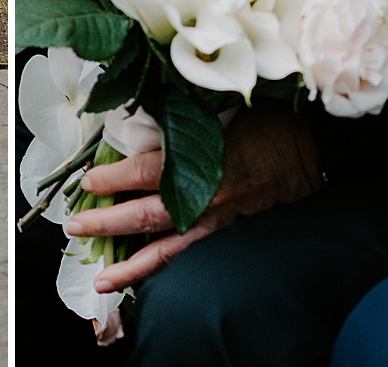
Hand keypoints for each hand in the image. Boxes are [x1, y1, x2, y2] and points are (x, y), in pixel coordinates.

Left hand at [64, 107, 323, 293]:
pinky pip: (190, 257)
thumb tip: (146, 108)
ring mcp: (217, 222)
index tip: (88, 180)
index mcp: (204, 160)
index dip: (115, 178)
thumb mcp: (226, 107)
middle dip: (108, 222)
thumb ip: (186, 115)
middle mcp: (207, 197)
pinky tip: (143, 281)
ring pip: (167, 250)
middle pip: (148, 215)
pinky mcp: (227, 236)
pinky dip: (165, 270)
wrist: (311, 153)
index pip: (148, 171)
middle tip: (77, 225)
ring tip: (102, 279)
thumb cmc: (268, 124)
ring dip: (131, 265)